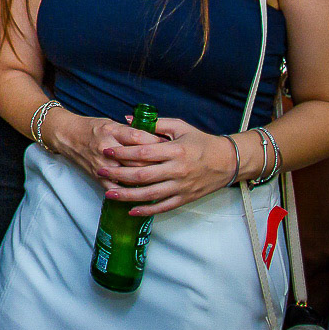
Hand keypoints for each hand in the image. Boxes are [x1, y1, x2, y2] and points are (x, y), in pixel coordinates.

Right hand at [46, 110, 162, 195]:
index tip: (170, 145)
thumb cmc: (91, 128)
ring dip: (148, 180)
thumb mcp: (111, 123)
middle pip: (137, 159)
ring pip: (130, 176)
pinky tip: (144, 195)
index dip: (156, 142)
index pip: (139, 137)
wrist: (66, 137)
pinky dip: (131, 193)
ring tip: (163, 181)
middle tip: (172, 166)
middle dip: (157, 163)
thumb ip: (132, 131)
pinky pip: (118, 189)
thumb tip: (156, 139)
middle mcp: (107, 148)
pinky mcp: (98, 177)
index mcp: (112, 130)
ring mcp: (103, 164)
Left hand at [95, 116, 239, 215]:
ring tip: (109, 193)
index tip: (106, 151)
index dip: (123, 152)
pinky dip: (146, 210)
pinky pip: (163, 207)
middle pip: (143, 174)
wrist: (227, 162)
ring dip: (127, 195)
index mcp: (175, 150)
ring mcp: (181, 187)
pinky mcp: (184, 198)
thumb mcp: (180, 127)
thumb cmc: (201, 142)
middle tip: (100, 171)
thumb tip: (128, 119)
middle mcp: (177, 170)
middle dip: (119, 174)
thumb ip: (154, 124)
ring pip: (150, 194)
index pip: (143, 152)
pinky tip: (131, 210)